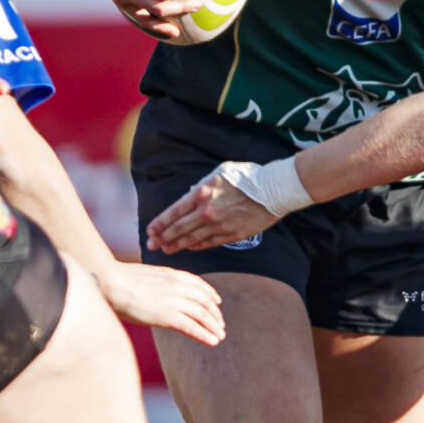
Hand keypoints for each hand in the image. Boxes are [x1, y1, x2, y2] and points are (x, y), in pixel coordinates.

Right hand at [94, 262, 225, 345]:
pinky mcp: (167, 316)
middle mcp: (178, 286)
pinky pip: (192, 327)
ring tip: (219, 336)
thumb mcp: (145, 275)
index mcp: (172, 274)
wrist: (111, 282)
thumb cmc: (119, 280)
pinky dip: (204, 334)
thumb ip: (157, 283)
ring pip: (202, 315)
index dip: (211, 294)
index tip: (217, 301)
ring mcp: (174, 301)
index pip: (199, 284)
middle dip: (215, 313)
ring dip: (213, 326)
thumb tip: (155, 291)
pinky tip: (212, 341)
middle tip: (220, 324)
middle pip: (205, 300)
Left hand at [146, 173, 276, 253]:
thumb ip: (201, 186)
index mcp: (202, 193)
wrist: (273, 190)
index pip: (173, 212)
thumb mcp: (219, 173)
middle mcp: (207, 211)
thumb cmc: (247, 177)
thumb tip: (189, 195)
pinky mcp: (231, 235)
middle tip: (152, 244)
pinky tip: (188, 248)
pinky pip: (208, 243)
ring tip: (166, 249)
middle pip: (178, 229)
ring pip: (191, 239)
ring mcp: (219, 225)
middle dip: (163, 238)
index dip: (160, 223)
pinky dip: (196, 246)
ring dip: (177, 245)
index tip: (150, 230)